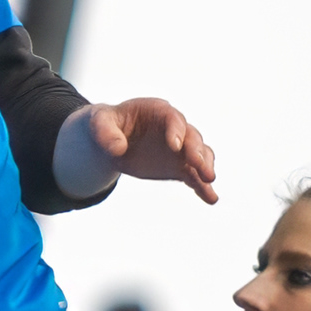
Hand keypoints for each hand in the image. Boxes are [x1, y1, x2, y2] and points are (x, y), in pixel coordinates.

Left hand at [83, 96, 217, 204]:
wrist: (110, 141)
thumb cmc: (106, 125)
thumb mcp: (99, 123)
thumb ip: (106, 132)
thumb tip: (118, 148)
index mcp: (157, 111)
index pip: (172, 118)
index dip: (176, 131)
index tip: (174, 146)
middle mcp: (174, 128)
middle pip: (192, 137)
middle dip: (197, 152)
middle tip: (199, 166)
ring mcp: (180, 149)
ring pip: (200, 155)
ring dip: (205, 167)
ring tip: (209, 180)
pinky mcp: (179, 167)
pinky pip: (194, 176)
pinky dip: (203, 187)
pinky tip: (211, 199)